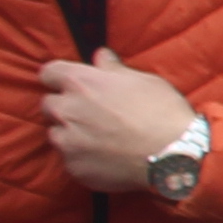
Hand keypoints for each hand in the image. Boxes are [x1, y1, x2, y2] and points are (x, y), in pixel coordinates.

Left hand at [40, 54, 197, 195]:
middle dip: (65, 107)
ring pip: (56, 134)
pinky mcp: (73, 167)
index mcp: (81, 82)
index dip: (59, 78)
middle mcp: (66, 109)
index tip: (70, 83)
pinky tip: (106, 157)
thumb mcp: (144, 81)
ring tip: (100, 139)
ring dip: (71, 134)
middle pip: (49, 104)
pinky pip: (70, 159)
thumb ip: (114, 69)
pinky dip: (83, 158)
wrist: (173, 155)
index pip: (49, 72)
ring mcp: (67, 141)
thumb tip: (101, 56)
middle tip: (91, 114)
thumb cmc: (162, 113)